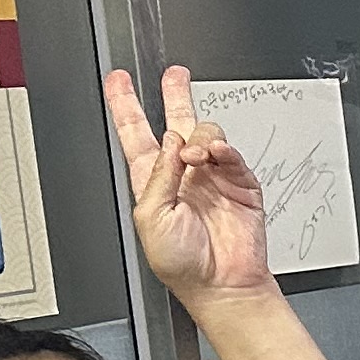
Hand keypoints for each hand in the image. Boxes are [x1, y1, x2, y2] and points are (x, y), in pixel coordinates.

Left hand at [106, 67, 274, 304]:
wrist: (221, 284)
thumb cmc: (181, 263)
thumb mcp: (150, 216)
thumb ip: (159, 175)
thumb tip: (173, 141)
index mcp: (152, 180)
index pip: (136, 133)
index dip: (125, 104)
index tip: (119, 80)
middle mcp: (183, 174)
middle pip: (177, 123)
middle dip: (175, 95)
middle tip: (175, 75)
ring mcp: (213, 178)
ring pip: (205, 134)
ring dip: (199, 138)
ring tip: (196, 156)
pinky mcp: (241, 186)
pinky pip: (233, 156)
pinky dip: (224, 150)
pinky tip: (215, 154)